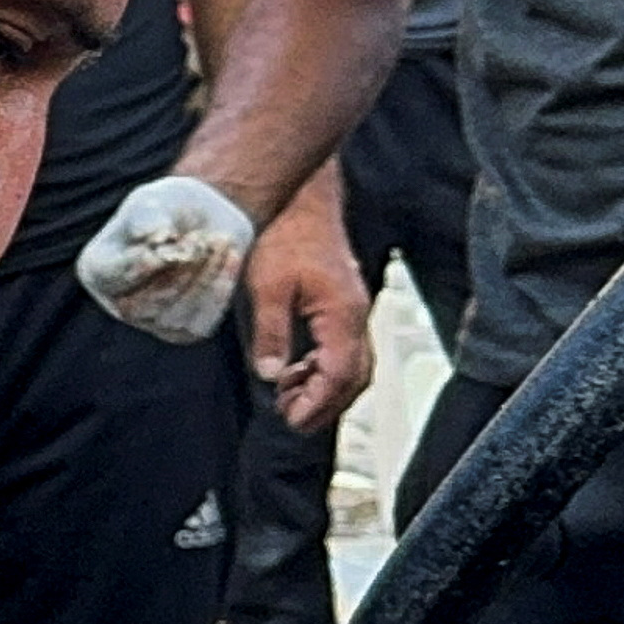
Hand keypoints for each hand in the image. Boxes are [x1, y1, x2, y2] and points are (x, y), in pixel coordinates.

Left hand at [247, 178, 376, 432]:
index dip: (319, 403)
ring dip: (325, 388)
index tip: (292, 421)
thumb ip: (271, 334)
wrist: (301, 202)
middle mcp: (356, 315)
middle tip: (291, 419)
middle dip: (326, 404)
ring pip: (354, 364)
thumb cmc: (283, 237)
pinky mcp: (343, 304)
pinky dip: (324, 369)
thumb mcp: (267, 288)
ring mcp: (353, 309)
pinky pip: (345, 348)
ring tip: (288, 398)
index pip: (342, 374)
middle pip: (356, 376)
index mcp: (343, 314)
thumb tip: (271, 377)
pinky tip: (296, 371)